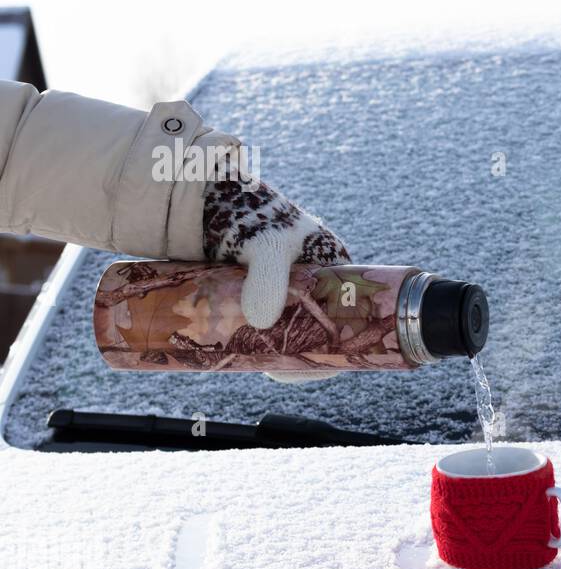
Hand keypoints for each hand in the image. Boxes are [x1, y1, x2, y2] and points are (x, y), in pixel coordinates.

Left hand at [203, 173, 349, 382]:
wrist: (203, 198)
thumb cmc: (250, 217)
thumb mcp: (266, 248)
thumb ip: (268, 281)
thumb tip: (261, 324)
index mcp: (334, 266)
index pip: (348, 315)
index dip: (337, 345)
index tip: (313, 367)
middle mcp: (315, 278)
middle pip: (319, 326)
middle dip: (303, 351)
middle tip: (277, 371)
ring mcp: (286, 284)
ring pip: (290, 326)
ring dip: (279, 346)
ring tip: (259, 364)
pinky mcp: (258, 288)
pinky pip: (266, 320)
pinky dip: (259, 337)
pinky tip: (246, 353)